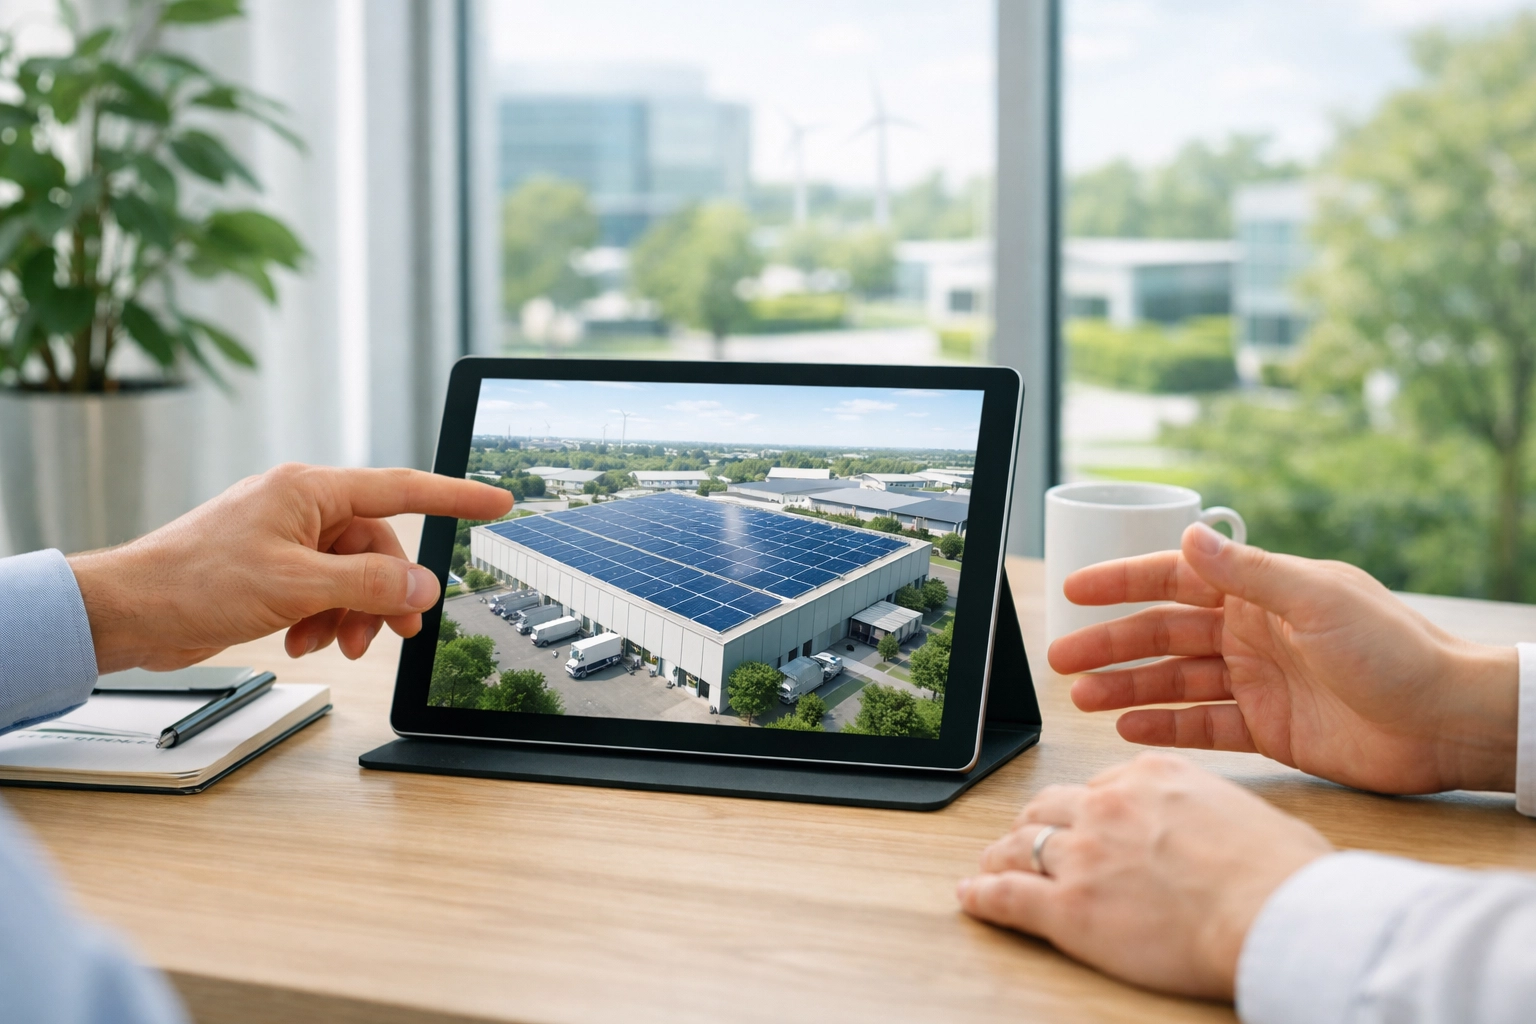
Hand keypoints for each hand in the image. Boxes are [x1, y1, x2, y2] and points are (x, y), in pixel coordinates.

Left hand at [67, 463, 511, 671]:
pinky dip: (324, 618)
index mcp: (311, 491)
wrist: (128, 612)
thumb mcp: (296, 586)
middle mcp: (302, 507)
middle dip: (386, 592)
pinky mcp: (271, 568)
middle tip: (394, 631)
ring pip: (352, 574)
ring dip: (353, 613)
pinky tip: (304, 640)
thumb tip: (421, 586)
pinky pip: (323, 590)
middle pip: (378, 547)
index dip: (456, 496)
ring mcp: (285, 538)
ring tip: (337, 644)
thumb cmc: (194, 582)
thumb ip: (368, 584)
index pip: (402, 488)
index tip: (498, 502)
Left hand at [958, 753, 1330, 998]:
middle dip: (1035, 823)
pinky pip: (1008, 895)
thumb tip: (1221, 829)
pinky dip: (983, 894)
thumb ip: (1212, 812)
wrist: (1276, 915)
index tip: (1082, 820)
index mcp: (1151, 775)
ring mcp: (1083, 855)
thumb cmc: (1283, 873)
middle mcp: (1108, 805)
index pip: (1100, 784)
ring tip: (990, 864)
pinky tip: (972, 895)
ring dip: (1001, 855)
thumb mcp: (1247, 813)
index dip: (1087, 808)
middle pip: (1051, 808)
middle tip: (1027, 838)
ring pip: (1021, 846)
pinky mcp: (1068, 907)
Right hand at [1049, 522, 1518, 794]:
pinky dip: (1165, 726)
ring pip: (1174, 682)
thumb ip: (1248, 571)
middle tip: (1061, 657)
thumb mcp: (1317, 599)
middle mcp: (1252, 634)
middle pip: (1164, 635)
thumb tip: (1192, 533)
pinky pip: (1202, 725)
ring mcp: (1257, 682)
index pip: (1176, 579)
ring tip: (1082, 697)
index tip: (1075, 590)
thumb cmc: (1395, 650)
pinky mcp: (1267, 729)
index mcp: (1261, 593)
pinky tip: (1127, 728)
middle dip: (1111, 644)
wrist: (1446, 721)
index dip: (1123, 582)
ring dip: (1127, 688)